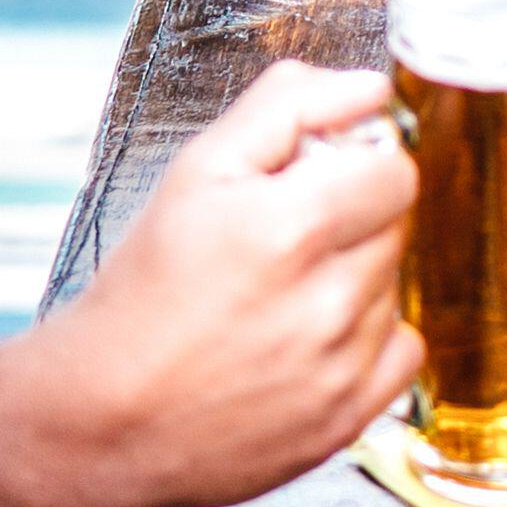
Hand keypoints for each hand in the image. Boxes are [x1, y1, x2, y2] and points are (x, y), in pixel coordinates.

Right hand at [0, 62, 418, 506]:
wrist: (101, 414)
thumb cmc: (142, 292)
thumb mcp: (196, 172)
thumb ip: (288, 109)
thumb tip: (370, 88)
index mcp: (290, 227)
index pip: (393, 167)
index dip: (354, 165)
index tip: (316, 181)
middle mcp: (326, 302)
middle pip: (395, 225)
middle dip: (348, 221)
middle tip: (280, 241)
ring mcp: (341, 367)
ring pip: (394, 287)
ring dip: (353, 282)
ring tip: (278, 298)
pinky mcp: (348, 418)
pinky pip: (404, 351)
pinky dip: (368, 342)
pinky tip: (307, 342)